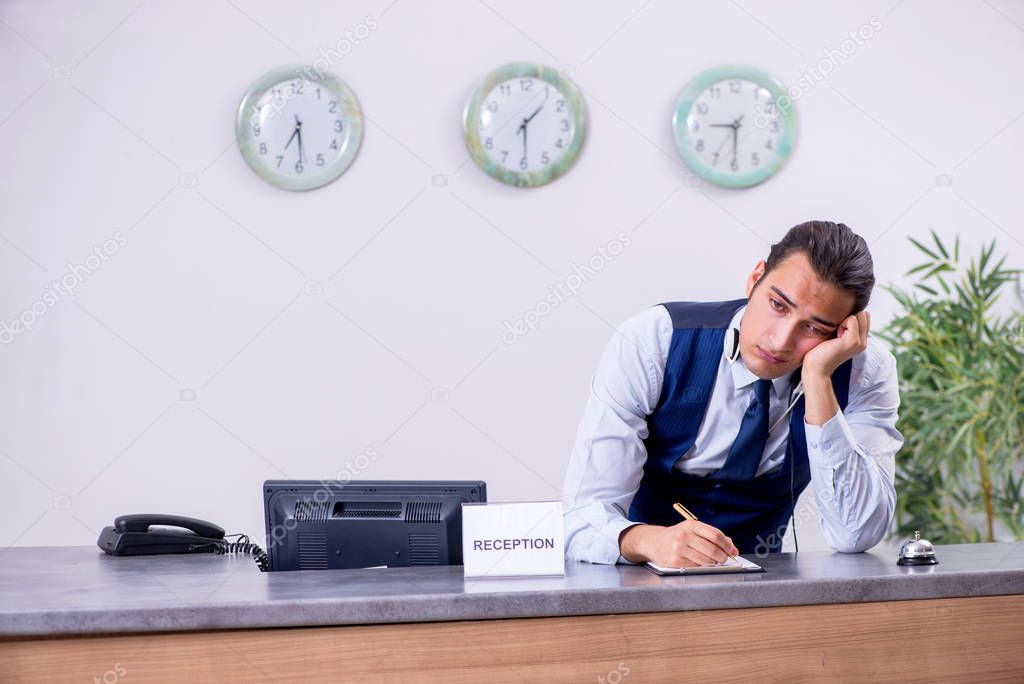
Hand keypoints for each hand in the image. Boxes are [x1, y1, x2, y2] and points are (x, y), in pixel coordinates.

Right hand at [620, 521, 738, 566]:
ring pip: (706, 561)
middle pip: (712, 549)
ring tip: (712, 562)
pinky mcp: (674, 561)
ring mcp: (678, 549)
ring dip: (713, 563)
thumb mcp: (693, 530)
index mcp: (690, 525)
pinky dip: (701, 567)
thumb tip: (733, 549)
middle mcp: (684, 535)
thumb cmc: (678, 537)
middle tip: (724, 559)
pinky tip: (698, 563)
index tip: (732, 550)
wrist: (654, 542)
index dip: (727, 544)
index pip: (715, 535)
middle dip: (722, 557)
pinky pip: (695, 567)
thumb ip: (712, 537)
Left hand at [802, 310, 870, 378]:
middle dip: (849, 317)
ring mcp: (860, 342)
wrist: (816, 367)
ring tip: (837, 335)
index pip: (864, 316)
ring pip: (860, 315)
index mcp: (860, 340)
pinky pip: (852, 319)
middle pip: (864, 314)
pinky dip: (842, 323)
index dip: (850, 317)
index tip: (838, 330)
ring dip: (845, 320)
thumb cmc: (820, 350)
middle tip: (837, 332)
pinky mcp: (853, 341)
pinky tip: (836, 336)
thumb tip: (846, 311)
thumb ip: (844, 326)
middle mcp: (863, 342)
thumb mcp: (835, 336)